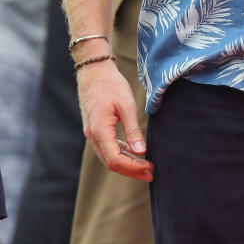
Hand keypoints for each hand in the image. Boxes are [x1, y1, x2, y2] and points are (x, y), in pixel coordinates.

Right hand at [77, 60, 152, 180]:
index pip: (115, 159)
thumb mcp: (126, 105)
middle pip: (111, 163)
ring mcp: (92, 133)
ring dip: (127, 164)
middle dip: (132, 170)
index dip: (133, 168)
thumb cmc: (110, 84)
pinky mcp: (95, 129)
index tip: (150, 168)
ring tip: (146, 167)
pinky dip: (121, 153)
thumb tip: (141, 151)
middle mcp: (93, 135)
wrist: (93, 71)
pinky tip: (135, 153)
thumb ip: (133, 130)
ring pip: (108, 157)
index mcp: (99, 130)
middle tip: (151, 173)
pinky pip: (107, 148)